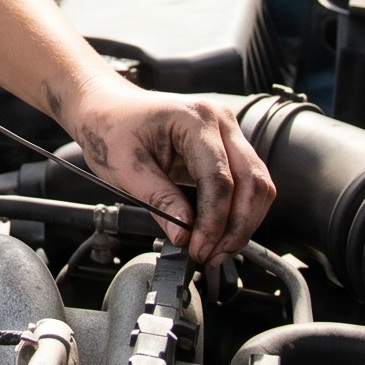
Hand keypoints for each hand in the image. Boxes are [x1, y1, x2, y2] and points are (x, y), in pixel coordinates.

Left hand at [58, 82, 274, 265]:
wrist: (107, 108)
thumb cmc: (111, 128)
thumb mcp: (125, 167)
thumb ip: (158, 199)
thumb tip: (184, 234)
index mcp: (195, 118)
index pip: (219, 178)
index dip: (213, 221)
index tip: (199, 248)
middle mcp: (220, 121)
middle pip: (252, 182)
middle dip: (236, 227)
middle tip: (212, 256)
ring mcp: (228, 133)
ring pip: (257, 185)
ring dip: (242, 223)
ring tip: (215, 250)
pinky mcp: (227, 149)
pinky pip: (246, 185)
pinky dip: (238, 213)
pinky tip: (218, 234)